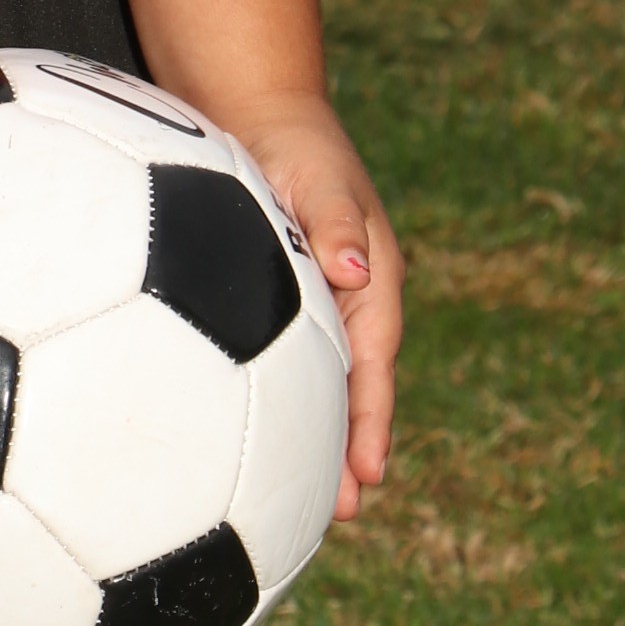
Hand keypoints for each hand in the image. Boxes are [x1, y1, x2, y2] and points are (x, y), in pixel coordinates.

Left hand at [240, 103, 403, 518]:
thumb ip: (334, 222)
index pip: (375, 363)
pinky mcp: (276, 302)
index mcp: (371, 280)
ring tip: (306, 500)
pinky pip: (283, 363)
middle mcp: (348, 300)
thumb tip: (356, 269)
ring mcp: (313, 304)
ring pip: (319, 383)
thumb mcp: (317, 174)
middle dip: (352, 449)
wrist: (256, 111)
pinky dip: (281, 403)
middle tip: (345, 514)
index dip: (373, 419)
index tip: (370, 471)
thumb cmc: (291, 140)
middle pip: (353, 388)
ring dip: (318, 436)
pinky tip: (250, 439)